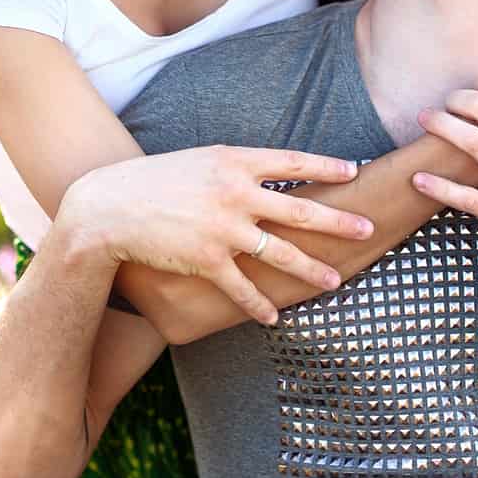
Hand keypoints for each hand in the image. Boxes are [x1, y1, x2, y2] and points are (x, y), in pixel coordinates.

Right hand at [64, 146, 373, 324]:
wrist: (109, 208)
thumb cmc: (153, 180)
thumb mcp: (198, 161)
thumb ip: (234, 168)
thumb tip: (268, 173)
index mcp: (233, 162)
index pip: (291, 162)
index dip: (325, 166)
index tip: (354, 170)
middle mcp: (234, 193)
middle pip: (300, 210)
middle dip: (338, 222)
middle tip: (368, 229)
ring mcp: (223, 229)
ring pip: (281, 254)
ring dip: (312, 270)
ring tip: (335, 281)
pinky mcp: (207, 261)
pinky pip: (243, 288)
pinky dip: (260, 305)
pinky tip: (275, 316)